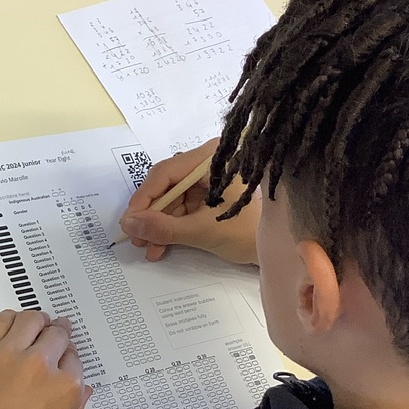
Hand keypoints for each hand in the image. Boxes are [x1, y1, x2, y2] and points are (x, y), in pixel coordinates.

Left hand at [0, 310, 88, 408]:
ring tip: (37, 324)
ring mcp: (6, 355)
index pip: (75, 360)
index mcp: (63, 391)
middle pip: (56, 334)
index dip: (70, 359)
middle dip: (59, 335)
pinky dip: (10, 320)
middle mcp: (39, 366)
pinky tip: (12, 325)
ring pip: (30, 320)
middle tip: (56, 335)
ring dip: (37, 321)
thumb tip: (82, 394)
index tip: (65, 360)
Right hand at [118, 138, 258, 264]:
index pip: (165, 173)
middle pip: (166, 186)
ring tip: (148, 249)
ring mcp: (208, 180)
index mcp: (211, 159)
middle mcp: (208, 164)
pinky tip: (160, 247)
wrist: (281, 248)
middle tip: (137, 238)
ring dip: (158, 226)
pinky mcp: (210, 196)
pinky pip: (182, 209)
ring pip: (172, 201)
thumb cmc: (247, 232)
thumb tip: (127, 224)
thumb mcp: (201, 231)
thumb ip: (162, 228)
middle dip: (150, 216)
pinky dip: (171, 228)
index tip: (129, 222)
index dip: (144, 199)